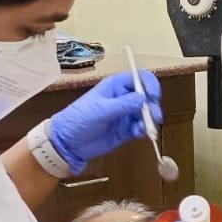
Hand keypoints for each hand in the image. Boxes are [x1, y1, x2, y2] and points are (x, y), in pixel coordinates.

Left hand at [48, 71, 162, 173]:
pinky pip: (140, 128)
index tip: (153, 95)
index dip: (149, 84)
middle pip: (146, 96)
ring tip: (145, 128)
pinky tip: (139, 133)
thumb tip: (142, 98)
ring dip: (149, 120)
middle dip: (152, 105)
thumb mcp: (100, 110)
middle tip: (153, 116)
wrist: (68, 143)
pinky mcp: (125, 130)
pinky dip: (143, 130)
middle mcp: (123, 98)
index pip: (139, 78)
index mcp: (115, 86)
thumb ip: (122, 105)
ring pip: (145, 113)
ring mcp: (125, 114)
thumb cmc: (78, 119)